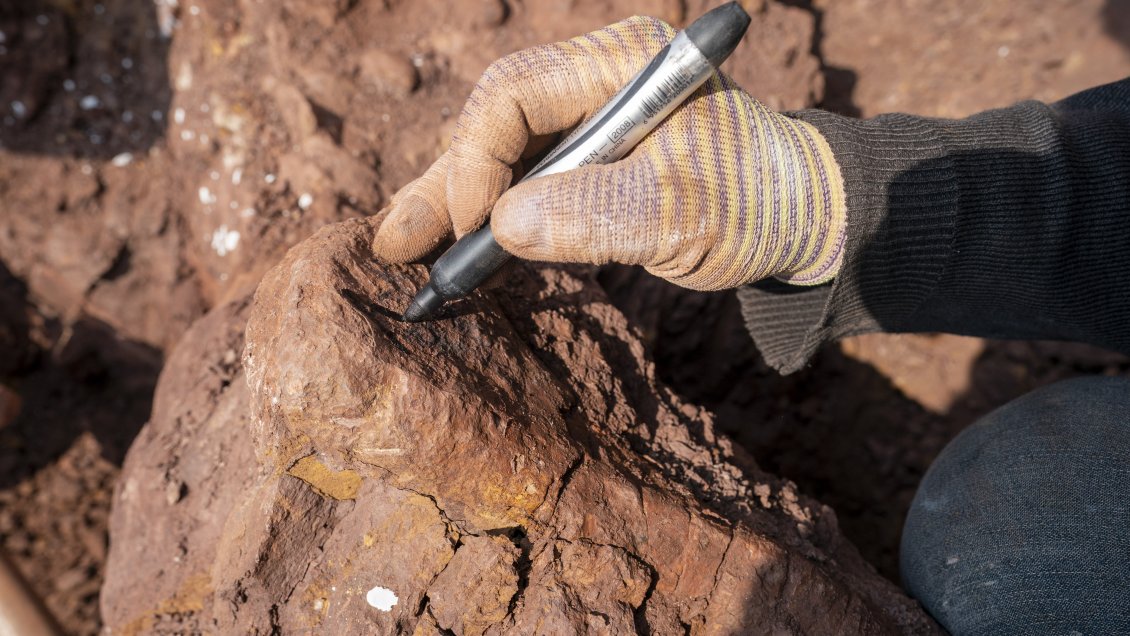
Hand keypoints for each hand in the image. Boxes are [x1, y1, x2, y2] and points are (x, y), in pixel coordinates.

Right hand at [373, 16, 846, 289]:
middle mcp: (595, 80)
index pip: (517, 93)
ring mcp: (588, 119)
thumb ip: (599, 214)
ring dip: (449, 199)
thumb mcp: (688, 213)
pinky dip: (484, 213)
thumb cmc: (757, 202)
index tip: (473, 225)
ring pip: (497, 151)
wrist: (798, 217)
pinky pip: (521, 178)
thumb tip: (503, 226)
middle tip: (395, 240)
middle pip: (493, 120)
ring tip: (400, 245)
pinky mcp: (588, 158)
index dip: (479, 157)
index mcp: (624, 64)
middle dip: (443, 183)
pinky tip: (450, 243)